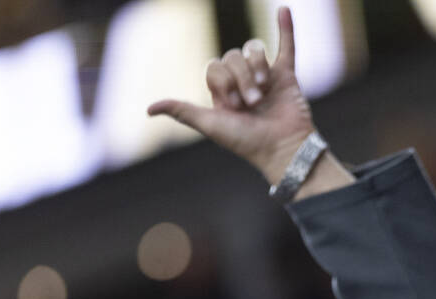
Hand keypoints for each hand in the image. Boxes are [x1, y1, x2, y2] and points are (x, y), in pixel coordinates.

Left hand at [147, 7, 316, 186]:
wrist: (282, 147)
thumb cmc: (246, 140)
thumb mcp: (210, 124)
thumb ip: (182, 111)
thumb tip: (149, 109)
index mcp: (223, 93)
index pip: (215, 67)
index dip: (223, 81)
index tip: (234, 106)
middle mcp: (242, 82)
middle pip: (233, 57)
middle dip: (241, 78)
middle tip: (252, 104)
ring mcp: (265, 76)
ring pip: (253, 50)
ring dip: (257, 67)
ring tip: (265, 90)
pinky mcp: (286, 75)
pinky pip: (285, 47)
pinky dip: (286, 29)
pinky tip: (283, 10)